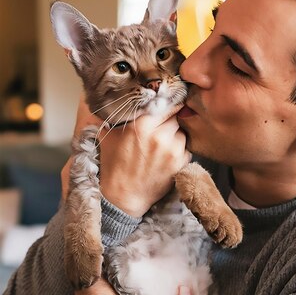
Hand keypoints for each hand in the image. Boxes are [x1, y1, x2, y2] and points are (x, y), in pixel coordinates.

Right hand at [61, 93, 190, 215]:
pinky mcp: (181, 163)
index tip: (163, 106)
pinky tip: (165, 157)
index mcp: (142, 124)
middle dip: (169, 120)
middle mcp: (160, 135)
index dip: (165, 104)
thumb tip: (112, 98)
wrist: (123, 196)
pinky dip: (179, 151)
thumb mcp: (109, 136)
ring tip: (161, 144)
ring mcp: (173, 150)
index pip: (165, 103)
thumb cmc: (114, 165)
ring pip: (182, 132)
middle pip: (176, 116)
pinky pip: (186, 149)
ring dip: (175, 136)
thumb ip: (115, 115)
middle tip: (160, 127)